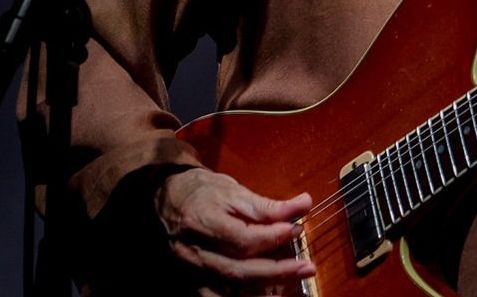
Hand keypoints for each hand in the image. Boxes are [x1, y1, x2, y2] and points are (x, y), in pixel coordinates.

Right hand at [154, 168, 314, 294]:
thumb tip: (304, 204)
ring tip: (289, 287)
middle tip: (307, 268)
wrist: (170, 198)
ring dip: (261, 293)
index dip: (273, 238)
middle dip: (277, 272)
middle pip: (238, 271)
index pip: (243, 239)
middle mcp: (195, 251)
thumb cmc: (204, 192)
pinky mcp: (193, 282)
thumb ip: (268, 205)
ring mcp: (192, 271)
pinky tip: (265, 295)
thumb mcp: (235, 191)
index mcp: (204, 222)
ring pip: (228, 291)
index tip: (297, 230)